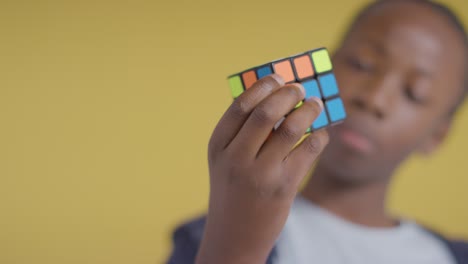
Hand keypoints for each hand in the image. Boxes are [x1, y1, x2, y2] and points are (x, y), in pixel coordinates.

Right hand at [196, 74, 328, 263]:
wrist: (233, 236)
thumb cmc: (233, 191)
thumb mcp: (226, 161)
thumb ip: (244, 132)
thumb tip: (280, 99)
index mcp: (217, 146)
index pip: (240, 105)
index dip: (262, 86)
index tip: (278, 77)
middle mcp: (235, 158)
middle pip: (266, 113)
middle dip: (288, 93)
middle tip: (300, 88)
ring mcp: (260, 174)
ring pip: (291, 128)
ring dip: (308, 110)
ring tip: (316, 104)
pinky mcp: (283, 187)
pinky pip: (308, 150)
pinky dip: (319, 135)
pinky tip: (320, 134)